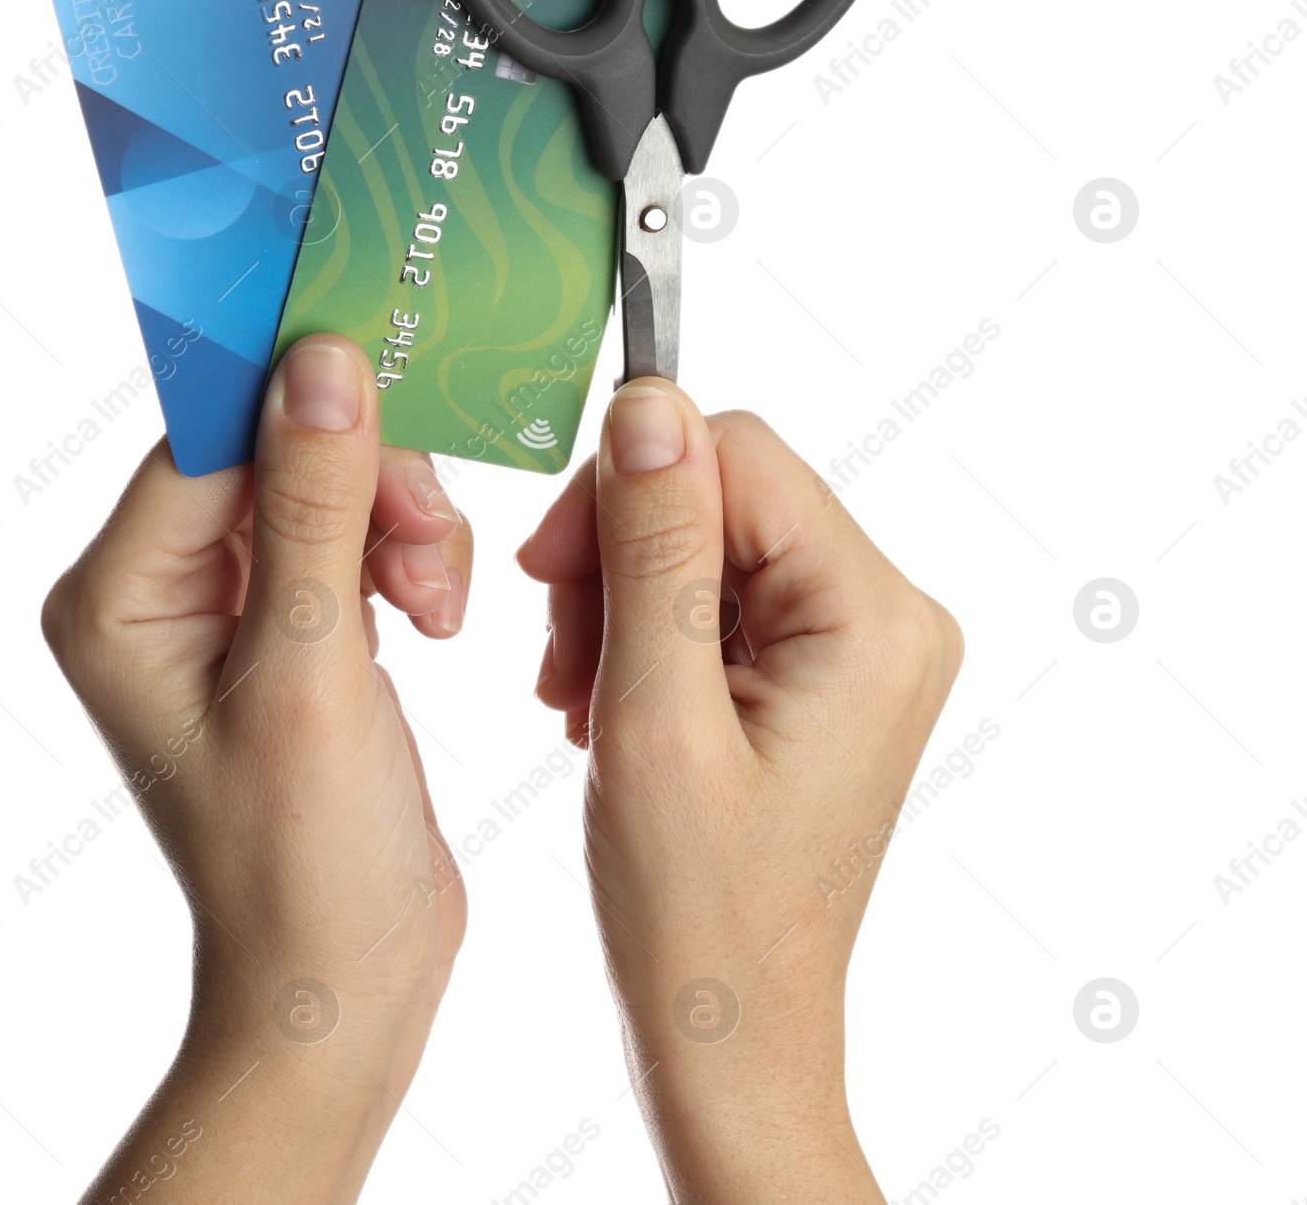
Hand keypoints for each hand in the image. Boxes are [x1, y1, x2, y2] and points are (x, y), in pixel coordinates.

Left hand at [43, 335, 470, 1204]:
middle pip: (275, 449)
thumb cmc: (301, 862)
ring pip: (328, 483)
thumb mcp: (310, 671)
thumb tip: (323, 363)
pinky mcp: (293, 623)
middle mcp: (158, 590)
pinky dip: (407, 553)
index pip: (208, 436)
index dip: (298, 393)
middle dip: (369, 480)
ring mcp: (228, 606)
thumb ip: (316, 506)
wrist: (341, 982)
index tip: (389, 360)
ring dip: (400, 521)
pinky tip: (432, 615)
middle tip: (426, 547)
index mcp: (118, 596)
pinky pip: (353, 532)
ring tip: (434, 605)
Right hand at [518, 380, 962, 1203]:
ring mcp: (858, 645)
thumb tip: (647, 403)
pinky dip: (644, 634)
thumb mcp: (653, 714)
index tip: (546, 567)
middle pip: (723, 493)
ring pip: (705, 540)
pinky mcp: (820, 671)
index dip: (624, 489)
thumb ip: (653, 545)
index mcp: (874, 617)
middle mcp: (888, 615)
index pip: (737, 455)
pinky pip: (717, 595)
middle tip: (559, 654)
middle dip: (618, 556)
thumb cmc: (697, 909)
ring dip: (619, 600)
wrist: (730, 1031)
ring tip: (580, 696)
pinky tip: (607, 704)